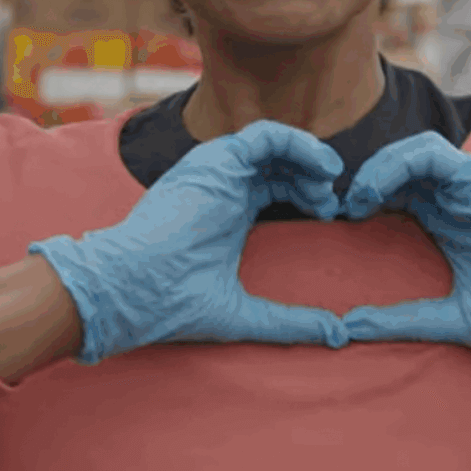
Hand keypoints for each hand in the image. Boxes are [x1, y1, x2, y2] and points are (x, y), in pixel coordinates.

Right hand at [26, 120, 348, 364]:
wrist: (135, 289)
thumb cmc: (174, 302)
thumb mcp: (245, 313)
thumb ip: (291, 321)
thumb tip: (336, 335)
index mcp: (224, 212)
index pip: (271, 187)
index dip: (304, 195)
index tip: (326, 216)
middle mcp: (219, 185)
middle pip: (276, 164)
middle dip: (309, 177)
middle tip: (329, 202)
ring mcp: (216, 170)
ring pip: (273, 143)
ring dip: (308, 156)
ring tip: (328, 178)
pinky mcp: (215, 161)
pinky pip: (266, 135)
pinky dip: (298, 143)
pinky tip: (320, 166)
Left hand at [338, 133, 470, 357]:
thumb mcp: (452, 317)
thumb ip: (403, 319)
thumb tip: (349, 328)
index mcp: (449, 223)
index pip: (396, 196)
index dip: (364, 204)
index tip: (339, 228)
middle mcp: (458, 197)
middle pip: (399, 171)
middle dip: (363, 184)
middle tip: (336, 211)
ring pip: (411, 153)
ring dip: (375, 170)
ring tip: (355, 201)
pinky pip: (430, 153)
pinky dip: (396, 164)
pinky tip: (375, 192)